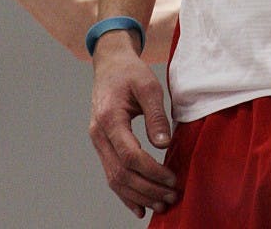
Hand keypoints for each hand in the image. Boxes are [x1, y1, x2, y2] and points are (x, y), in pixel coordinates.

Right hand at [90, 32, 178, 218]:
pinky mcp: (103, 145)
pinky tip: (140, 206)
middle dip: (147, 189)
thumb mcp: (148, 85)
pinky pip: (111, 174)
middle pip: (121, 173)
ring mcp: (98, 142)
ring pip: (114, 179)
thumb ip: (155, 115)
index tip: (172, 178)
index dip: (152, 171)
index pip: (130, 156)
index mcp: (109, 118)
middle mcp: (99, 134)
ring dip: (138, 195)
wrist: (111, 65)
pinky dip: (125, 193)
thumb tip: (164, 144)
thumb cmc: (130, 72)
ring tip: (161, 204)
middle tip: (171, 196)